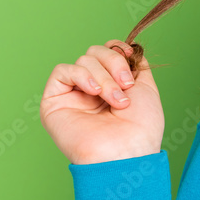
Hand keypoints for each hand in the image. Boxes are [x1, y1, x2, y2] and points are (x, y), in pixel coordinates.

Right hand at [40, 39, 164, 164]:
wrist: (127, 151)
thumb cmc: (141, 127)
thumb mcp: (146, 88)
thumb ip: (135, 65)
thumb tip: (128, 48)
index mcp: (111, 85)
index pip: (106, 52)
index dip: (117, 48)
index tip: (131, 54)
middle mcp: (90, 89)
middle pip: (95, 52)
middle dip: (114, 63)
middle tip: (126, 86)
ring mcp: (72, 95)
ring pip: (83, 61)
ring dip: (104, 77)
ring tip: (116, 100)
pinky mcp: (54, 102)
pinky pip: (63, 71)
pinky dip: (82, 76)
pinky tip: (94, 92)